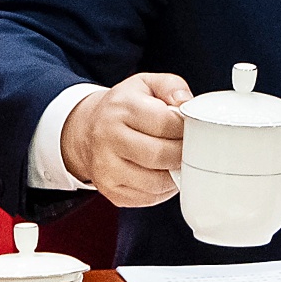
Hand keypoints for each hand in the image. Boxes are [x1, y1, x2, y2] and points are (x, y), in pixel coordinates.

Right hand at [59, 72, 191, 206]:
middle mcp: (107, 138)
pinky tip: (164, 173)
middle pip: (160, 155)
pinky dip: (164, 189)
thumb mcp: (146, 84)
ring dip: (176, 174)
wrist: (89, 130)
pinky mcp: (110, 190)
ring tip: (178, 160)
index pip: (164, 122)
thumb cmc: (124, 107)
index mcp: (120, 108)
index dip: (186, 127)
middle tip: (191, 147)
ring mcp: (106, 168)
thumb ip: (171, 86)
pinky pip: (149, 197)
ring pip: (156, 181)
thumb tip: (186, 103)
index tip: (191, 127)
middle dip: (183, 153)